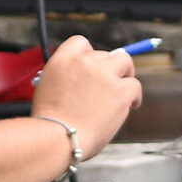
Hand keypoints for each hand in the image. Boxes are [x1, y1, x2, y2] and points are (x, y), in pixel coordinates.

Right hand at [32, 34, 143, 161]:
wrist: (57, 138)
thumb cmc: (50, 123)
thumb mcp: (47, 90)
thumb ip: (65, 79)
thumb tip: (80, 82)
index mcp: (63, 60)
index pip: (80, 43)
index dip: (89, 55)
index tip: (93, 66)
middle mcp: (84, 62)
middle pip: (105, 54)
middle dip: (108, 67)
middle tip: (110, 82)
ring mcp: (104, 74)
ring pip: (125, 63)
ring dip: (125, 76)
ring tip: (123, 91)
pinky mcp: (121, 90)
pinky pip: (135, 85)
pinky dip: (134, 96)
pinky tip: (131, 105)